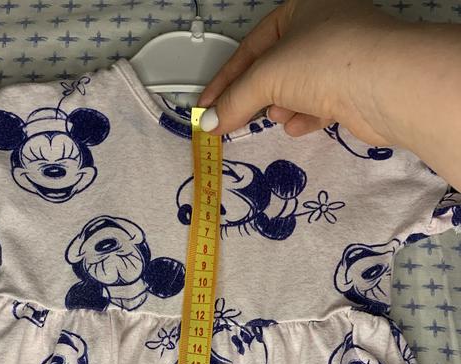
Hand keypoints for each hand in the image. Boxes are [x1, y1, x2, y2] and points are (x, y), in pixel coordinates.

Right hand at [197, 0, 400, 147]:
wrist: (385, 85)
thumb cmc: (324, 61)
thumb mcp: (266, 77)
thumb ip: (234, 101)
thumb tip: (208, 124)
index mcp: (300, 9)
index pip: (250, 48)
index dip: (224, 81)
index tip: (206, 109)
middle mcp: (322, 29)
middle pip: (274, 70)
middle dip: (258, 96)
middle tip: (238, 119)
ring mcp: (341, 59)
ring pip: (297, 89)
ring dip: (283, 107)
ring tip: (281, 116)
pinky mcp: (354, 89)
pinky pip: (319, 104)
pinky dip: (306, 116)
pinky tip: (300, 125)